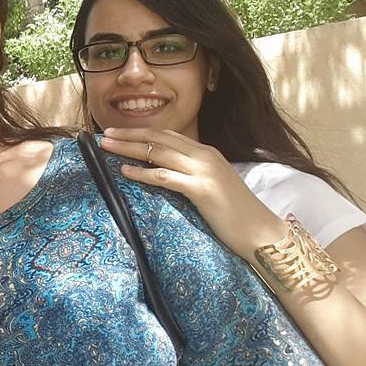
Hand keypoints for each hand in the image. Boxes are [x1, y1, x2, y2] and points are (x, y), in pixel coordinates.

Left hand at [100, 127, 287, 258]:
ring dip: (129, 148)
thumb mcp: (211, 186)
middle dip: (129, 135)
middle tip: (104, 135)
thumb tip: (162, 173)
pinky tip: (125, 171)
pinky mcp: (202, 189)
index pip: (167, 135)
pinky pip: (165, 177)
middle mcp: (205, 156)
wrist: (261, 233)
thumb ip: (190, 175)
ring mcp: (204, 171)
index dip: (141, 132)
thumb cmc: (234, 215)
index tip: (118, 133)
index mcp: (207, 153)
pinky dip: (142, 172)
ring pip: (158, 152)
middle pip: (159, 138)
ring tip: (106, 148)